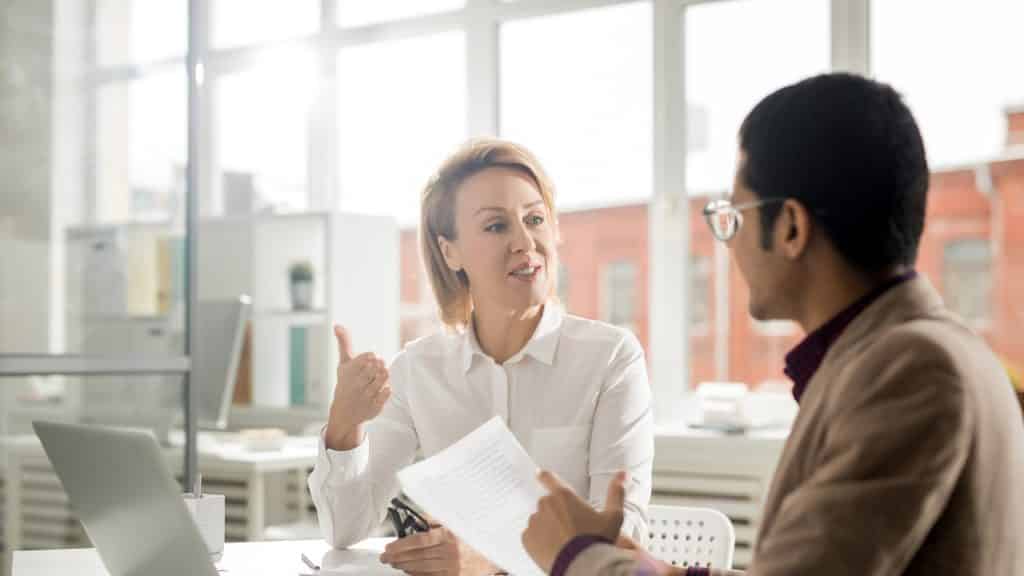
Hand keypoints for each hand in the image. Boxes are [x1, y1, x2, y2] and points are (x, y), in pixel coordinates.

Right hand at [324, 325, 390, 449]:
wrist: (344, 412)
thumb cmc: (346, 382)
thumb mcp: (343, 363)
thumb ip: (344, 343)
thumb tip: (337, 324)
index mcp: (350, 371)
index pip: (369, 356)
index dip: (372, 356)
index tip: (369, 360)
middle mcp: (357, 383)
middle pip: (378, 365)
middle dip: (379, 364)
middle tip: (374, 368)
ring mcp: (366, 395)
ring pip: (384, 377)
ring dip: (383, 375)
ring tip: (377, 376)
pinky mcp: (375, 406)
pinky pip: (388, 392)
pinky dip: (386, 389)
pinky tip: (380, 389)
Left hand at [380, 526, 499, 574]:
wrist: (496, 551)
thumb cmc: (476, 534)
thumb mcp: (458, 520)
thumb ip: (437, 518)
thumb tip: (418, 517)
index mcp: (449, 535)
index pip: (419, 541)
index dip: (401, 545)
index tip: (390, 547)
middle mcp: (450, 552)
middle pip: (417, 556)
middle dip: (398, 557)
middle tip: (386, 557)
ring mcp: (452, 567)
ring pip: (422, 568)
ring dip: (405, 566)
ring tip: (394, 563)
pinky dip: (417, 574)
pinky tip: (409, 571)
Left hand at [522, 470, 626, 572]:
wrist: (581, 566)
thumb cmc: (597, 541)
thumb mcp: (613, 516)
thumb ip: (616, 492)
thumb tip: (623, 474)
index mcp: (564, 495)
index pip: (548, 477)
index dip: (545, 477)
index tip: (541, 476)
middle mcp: (546, 504)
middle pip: (547, 503)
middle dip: (556, 512)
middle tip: (570, 528)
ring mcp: (535, 521)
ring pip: (539, 520)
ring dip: (547, 527)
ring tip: (563, 541)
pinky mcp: (527, 538)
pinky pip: (531, 536)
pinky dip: (539, 541)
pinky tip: (553, 548)